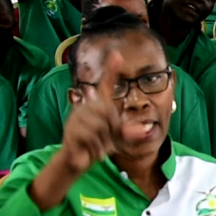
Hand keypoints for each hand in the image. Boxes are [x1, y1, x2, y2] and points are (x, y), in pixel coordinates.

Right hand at [56, 49, 122, 176]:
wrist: (77, 160)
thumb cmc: (98, 145)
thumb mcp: (118, 138)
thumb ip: (130, 132)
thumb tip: (146, 130)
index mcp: (99, 106)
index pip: (105, 84)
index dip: (111, 70)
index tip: (117, 54)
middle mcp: (86, 107)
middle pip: (107, 111)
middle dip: (112, 128)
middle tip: (109, 139)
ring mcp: (76, 118)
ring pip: (98, 127)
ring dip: (104, 142)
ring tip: (100, 147)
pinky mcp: (69, 131)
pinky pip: (89, 138)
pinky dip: (96, 149)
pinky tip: (93, 152)